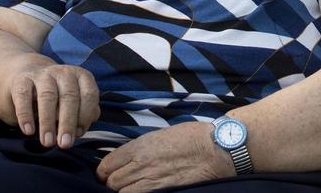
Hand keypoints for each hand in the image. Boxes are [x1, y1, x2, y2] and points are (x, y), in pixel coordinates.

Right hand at [7, 62, 99, 148]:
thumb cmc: (56, 96)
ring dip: (48, 122)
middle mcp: (63, 73)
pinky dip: (26, 115)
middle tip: (64, 144)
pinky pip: (24, 96)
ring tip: (47, 142)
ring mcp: (42, 74)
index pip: (89, 94)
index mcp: (81, 76)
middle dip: (68, 123)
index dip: (86, 115)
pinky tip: (29, 131)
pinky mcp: (21, 80)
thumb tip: (80, 130)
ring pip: (48, 96)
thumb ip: (83, 114)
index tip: (79, 134)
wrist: (26, 77)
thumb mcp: (73, 102)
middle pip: (69, 97)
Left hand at [96, 122, 231, 191]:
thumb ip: (141, 147)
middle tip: (119, 183)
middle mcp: (141, 163)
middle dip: (112, 184)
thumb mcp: (162, 134)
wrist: (216, 148)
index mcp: (139, 146)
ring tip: (132, 188)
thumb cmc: (193, 138)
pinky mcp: (162, 191)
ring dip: (123, 192)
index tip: (108, 173)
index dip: (104, 171)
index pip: (106, 164)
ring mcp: (152, 180)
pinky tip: (142, 192)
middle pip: (111, 182)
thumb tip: (128, 158)